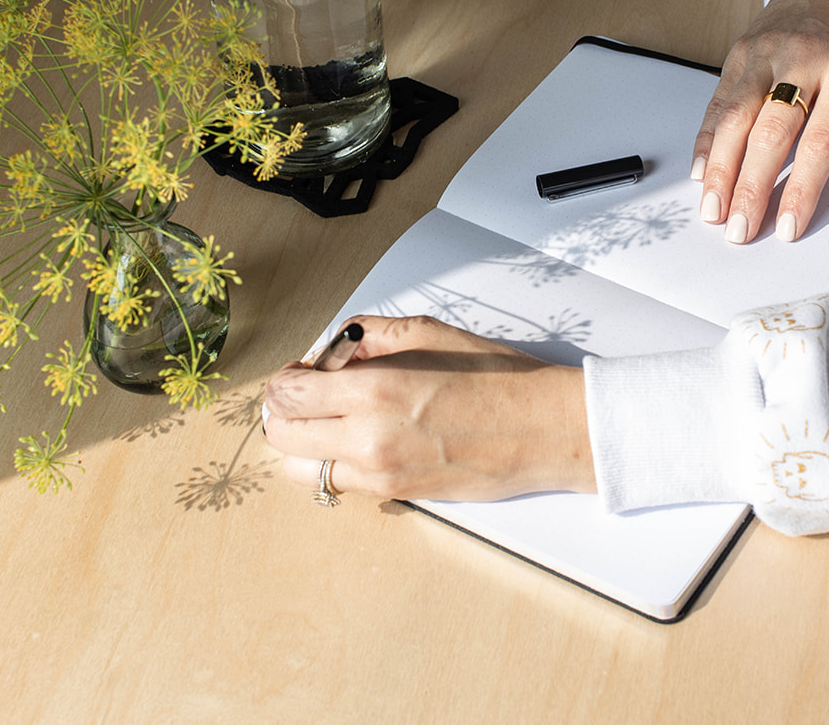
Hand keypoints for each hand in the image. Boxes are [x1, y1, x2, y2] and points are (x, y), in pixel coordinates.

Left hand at [263, 315, 595, 501]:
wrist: (545, 430)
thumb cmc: (498, 378)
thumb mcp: (430, 333)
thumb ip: (368, 335)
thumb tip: (332, 349)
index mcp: (376, 391)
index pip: (288, 395)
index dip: (285, 379)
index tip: (300, 369)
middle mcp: (368, 440)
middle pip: (283, 436)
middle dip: (286, 410)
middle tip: (309, 391)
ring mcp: (380, 475)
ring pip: (301, 470)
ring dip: (303, 443)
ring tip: (331, 420)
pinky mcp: (395, 495)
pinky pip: (338, 484)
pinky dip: (333, 463)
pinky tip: (361, 439)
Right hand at [693, 0, 828, 242]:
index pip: (820, 141)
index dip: (801, 188)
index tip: (788, 226)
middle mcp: (803, 61)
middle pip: (770, 134)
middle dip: (750, 188)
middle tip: (739, 230)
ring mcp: (766, 55)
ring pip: (734, 117)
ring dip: (718, 168)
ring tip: (712, 209)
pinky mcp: (740, 53)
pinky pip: (717, 102)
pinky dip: (705, 140)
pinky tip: (700, 171)